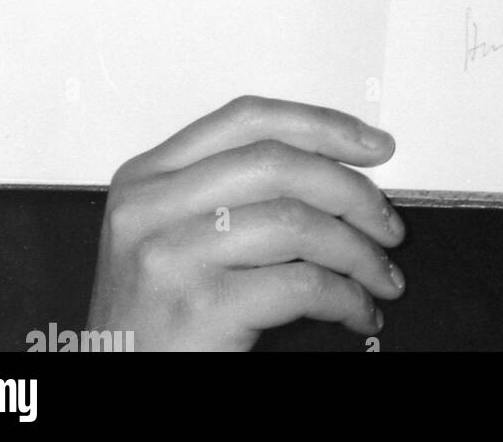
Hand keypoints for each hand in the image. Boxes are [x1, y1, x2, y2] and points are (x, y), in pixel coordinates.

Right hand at [87, 95, 405, 350]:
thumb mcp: (173, 234)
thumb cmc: (156, 316)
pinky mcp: (198, 309)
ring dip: (358, 252)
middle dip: (353, 191)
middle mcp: (150, 208)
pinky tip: (357, 309)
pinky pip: (300, 284)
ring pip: (297, 223)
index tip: (372, 145)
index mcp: (147, 176)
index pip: (248, 119)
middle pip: (279, 164)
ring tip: (381, 275)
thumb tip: (339, 169)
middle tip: (388, 222)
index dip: (321, 125)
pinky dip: (346, 296)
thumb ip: (233, 191)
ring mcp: (169, 257)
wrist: (113, 381)